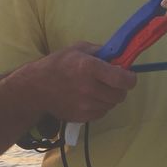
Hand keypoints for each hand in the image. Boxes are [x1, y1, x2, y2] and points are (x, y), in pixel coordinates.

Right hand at [18, 42, 136, 121]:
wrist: (35, 88)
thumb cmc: (59, 63)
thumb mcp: (80, 49)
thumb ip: (102, 51)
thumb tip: (121, 57)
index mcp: (89, 67)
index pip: (121, 79)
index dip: (130, 78)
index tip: (129, 75)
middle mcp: (88, 88)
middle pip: (120, 94)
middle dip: (120, 88)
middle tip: (113, 82)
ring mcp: (84, 105)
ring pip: (112, 104)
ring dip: (110, 97)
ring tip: (98, 89)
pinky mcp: (81, 117)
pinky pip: (102, 113)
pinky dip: (101, 106)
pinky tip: (90, 98)